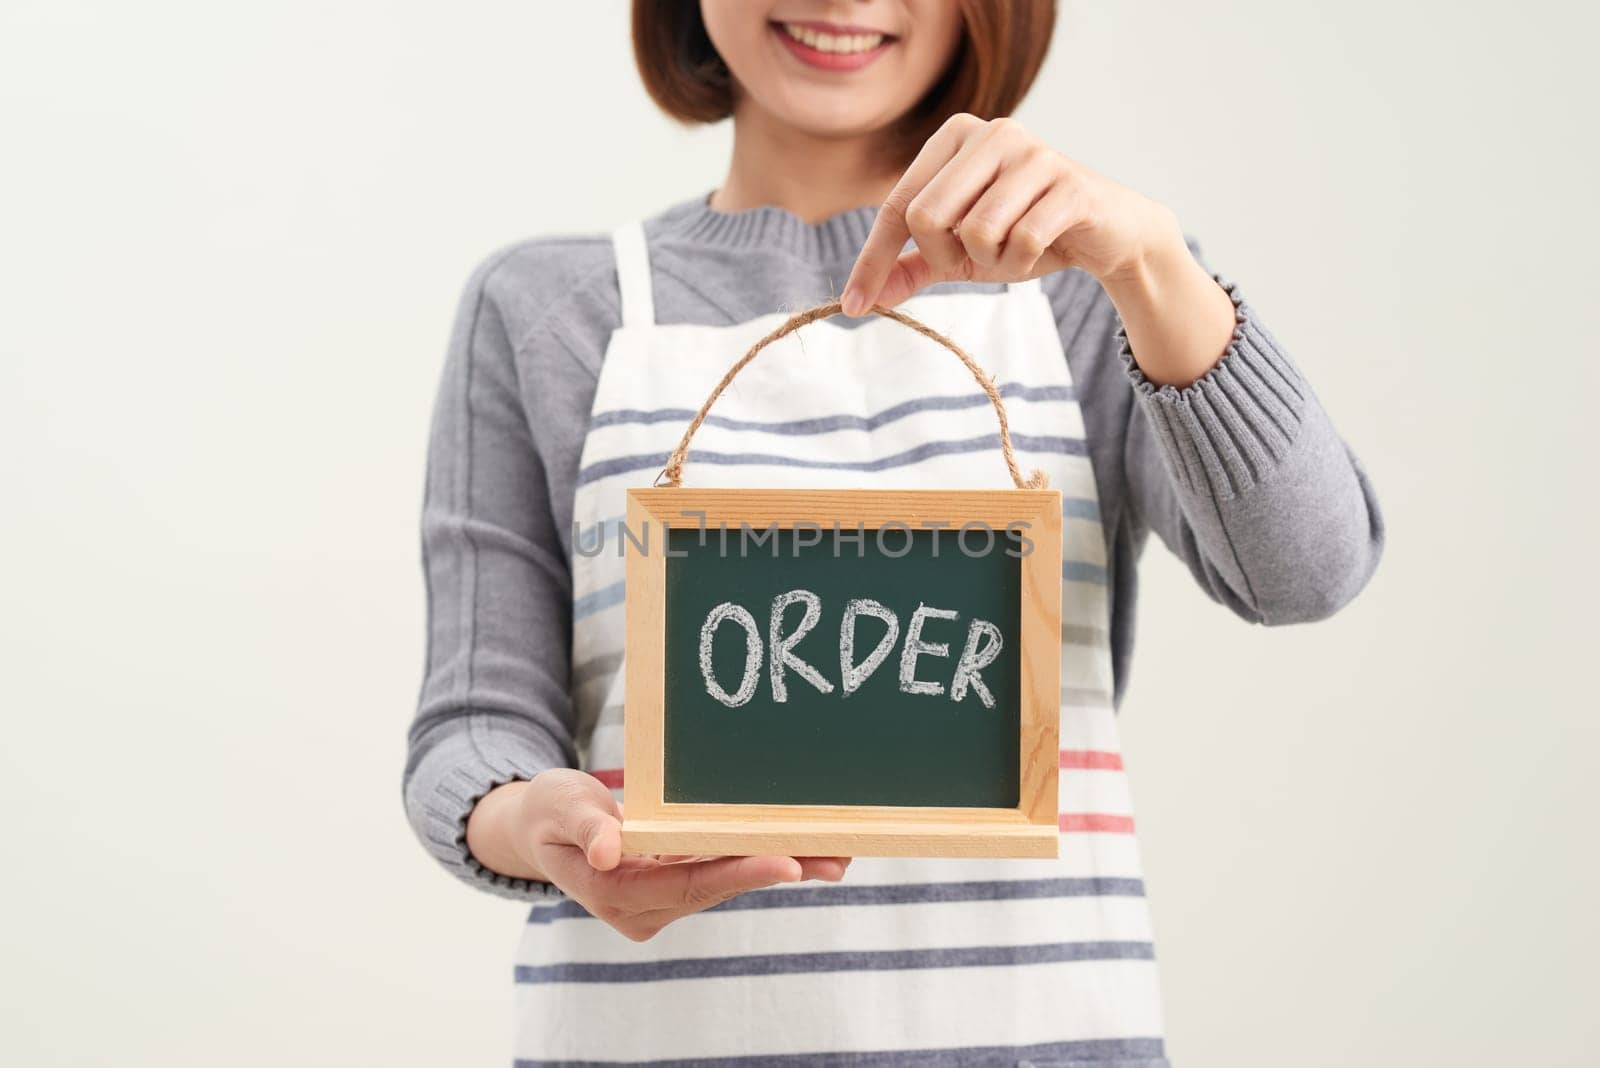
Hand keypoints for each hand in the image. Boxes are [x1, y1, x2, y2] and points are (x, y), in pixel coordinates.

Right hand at [466, 769, 849, 941]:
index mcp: (618, 894)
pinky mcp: (677, 881)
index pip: (688, 886)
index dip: (738, 874)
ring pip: (730, 881)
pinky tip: (805, 849)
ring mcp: (664, 898)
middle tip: (836, 857)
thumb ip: (585, 826)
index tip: (786, 863)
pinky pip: (725, 870)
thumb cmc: (550, 811)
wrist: (542, 828)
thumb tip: (607, 851)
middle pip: (721, 888)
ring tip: (838, 854)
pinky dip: (762, 858)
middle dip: (778, 871)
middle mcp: (647, 907)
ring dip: (783, 867)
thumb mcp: (559, 807)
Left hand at [841, 113, 1183, 313]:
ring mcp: (1034, 153)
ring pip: (976, 231)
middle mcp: (992, 132)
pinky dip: (1024, 262)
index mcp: (956, 137)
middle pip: (928, 216)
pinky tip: (1042, 250)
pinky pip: (1022, 239)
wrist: (1108, 234)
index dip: (873, 259)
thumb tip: (860, 299)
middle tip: (979, 258)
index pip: (898, 204)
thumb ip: (911, 268)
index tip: (853, 305)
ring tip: (1016, 250)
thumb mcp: (961, 253)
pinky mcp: (1069, 182)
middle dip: (947, 256)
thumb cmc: (1027, 234)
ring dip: (992, 261)